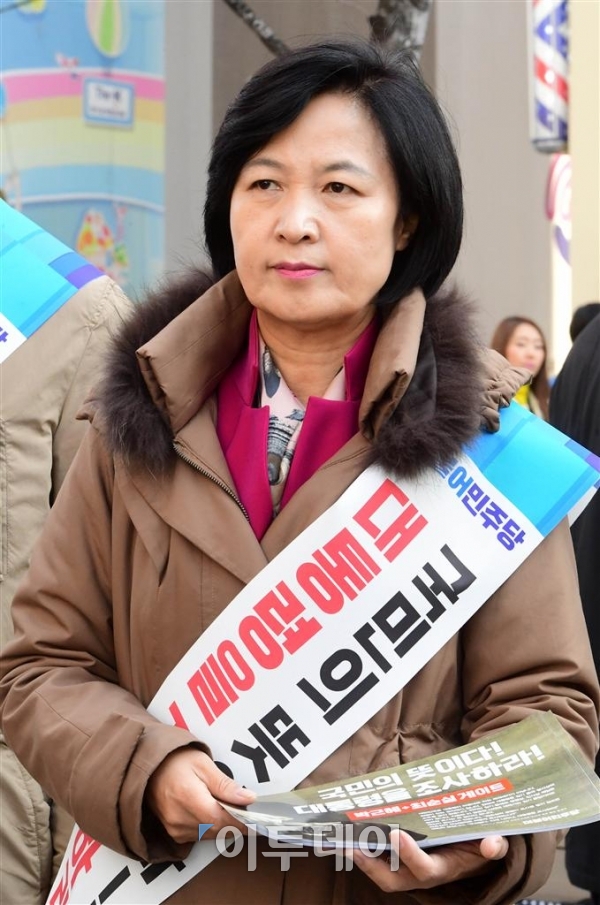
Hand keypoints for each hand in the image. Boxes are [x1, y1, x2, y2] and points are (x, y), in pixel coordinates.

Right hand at [145, 748, 255, 843]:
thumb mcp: (203, 765)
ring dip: (223, 825)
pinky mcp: (174, 833)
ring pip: (210, 835)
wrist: (149, 768)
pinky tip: (213, 813)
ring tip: (229, 807)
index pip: (222, 819)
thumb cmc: (175, 761)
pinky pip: (200, 835)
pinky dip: (210, 827)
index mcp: (188, 798)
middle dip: (235, 822)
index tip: (256, 818)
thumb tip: (248, 798)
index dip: (241, 820)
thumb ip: (226, 785)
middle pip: (217, 829)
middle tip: (247, 810)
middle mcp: (179, 818)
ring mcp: (175, 828)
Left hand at [348, 829, 507, 893]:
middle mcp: (423, 873)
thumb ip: (495, 845)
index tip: (396, 833)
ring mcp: (409, 868)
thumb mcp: (493, 844)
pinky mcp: (401, 860)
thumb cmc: (480, 845)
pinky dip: (363, 849)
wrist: (476, 852)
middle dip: (371, 866)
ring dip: (361, 858)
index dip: (409, 855)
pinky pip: (379, 860)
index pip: (424, 869)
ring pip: (381, 872)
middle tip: (352, 845)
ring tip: (341, 839)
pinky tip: (348, 833)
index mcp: (444, 869)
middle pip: (393, 880)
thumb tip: (492, 844)